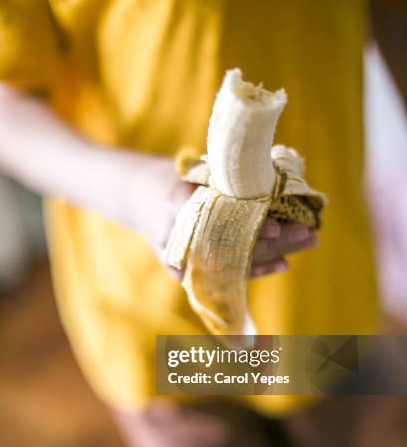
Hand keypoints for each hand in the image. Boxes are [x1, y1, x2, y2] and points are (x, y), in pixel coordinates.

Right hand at [141, 161, 317, 278]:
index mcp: (178, 210)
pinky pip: (229, 273)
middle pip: (234, 247)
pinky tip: (283, 264)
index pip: (220, 225)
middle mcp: (182, 241)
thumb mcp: (192, 172)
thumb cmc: (171, 178)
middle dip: (274, 242)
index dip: (251, 228)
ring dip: (275, 254)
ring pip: (236, 262)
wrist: (139, 198)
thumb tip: (275, 172)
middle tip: (306, 232)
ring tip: (307, 241)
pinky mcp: (193, 271)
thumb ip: (223, 178)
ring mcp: (187, 260)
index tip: (278, 226)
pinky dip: (257, 268)